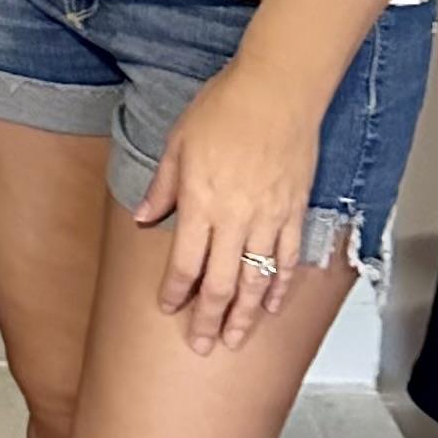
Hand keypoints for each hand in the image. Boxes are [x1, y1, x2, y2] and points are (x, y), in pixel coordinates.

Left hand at [132, 59, 323, 356]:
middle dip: (208, 318)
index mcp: (200, 202)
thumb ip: (163, 187)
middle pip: (220, 283)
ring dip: (245, 315)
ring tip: (235, 340)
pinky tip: (274, 305)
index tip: (169, 309)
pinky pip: (288, 259)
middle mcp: (234, 218)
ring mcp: (268, 218)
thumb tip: (143, 218)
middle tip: (201, 346)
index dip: (176, 292)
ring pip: (256, 280)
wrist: (276, 91)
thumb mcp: (177, 144)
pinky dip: (281, 286)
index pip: (184, 262)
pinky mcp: (294, 211)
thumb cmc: (223, 109)